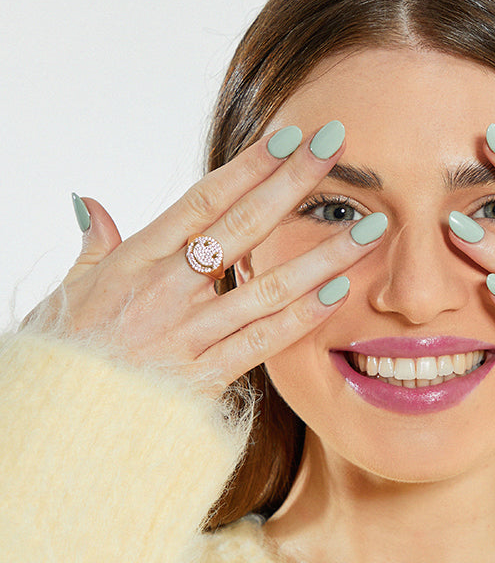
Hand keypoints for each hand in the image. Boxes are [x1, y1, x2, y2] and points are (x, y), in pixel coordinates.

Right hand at [26, 123, 385, 397]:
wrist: (55, 425)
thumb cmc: (66, 357)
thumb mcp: (68, 292)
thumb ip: (94, 247)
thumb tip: (90, 203)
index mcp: (136, 260)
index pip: (204, 200)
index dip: (250, 166)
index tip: (291, 136)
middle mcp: (165, 290)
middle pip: (241, 226)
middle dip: (293, 184)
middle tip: (338, 148)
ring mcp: (186, 334)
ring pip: (266, 285)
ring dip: (323, 254)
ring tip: (371, 227)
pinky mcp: (202, 379)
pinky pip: (261, 342)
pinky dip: (301, 317)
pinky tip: (340, 292)